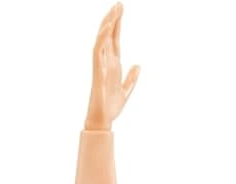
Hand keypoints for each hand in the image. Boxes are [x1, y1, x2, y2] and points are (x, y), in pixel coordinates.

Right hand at [85, 2, 139, 130]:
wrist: (103, 121)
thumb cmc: (111, 107)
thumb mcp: (126, 91)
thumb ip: (131, 78)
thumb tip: (138, 65)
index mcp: (114, 64)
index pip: (115, 39)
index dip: (118, 24)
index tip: (121, 9)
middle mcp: (106, 62)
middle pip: (109, 36)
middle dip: (113, 19)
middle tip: (119, 4)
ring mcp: (100, 65)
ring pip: (102, 40)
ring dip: (107, 25)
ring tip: (114, 11)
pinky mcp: (97, 71)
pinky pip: (98, 51)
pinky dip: (102, 39)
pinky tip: (107, 29)